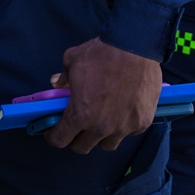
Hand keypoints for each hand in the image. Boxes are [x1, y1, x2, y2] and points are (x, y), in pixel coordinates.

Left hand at [44, 37, 161, 153]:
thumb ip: (63, 78)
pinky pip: (128, 133)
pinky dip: (122, 127)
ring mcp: (124, 127)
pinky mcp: (142, 123)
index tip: (53, 132)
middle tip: (75, 127)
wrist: (134, 46)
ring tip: (99, 123)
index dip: (53, 137)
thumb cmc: (101, 53)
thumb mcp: (71, 60)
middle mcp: (101, 127)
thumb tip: (58, 85)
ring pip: (107, 144)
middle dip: (75, 139)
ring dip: (99, 137)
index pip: (61, 139)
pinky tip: (120, 113)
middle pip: (83, 147)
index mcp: (80, 114)